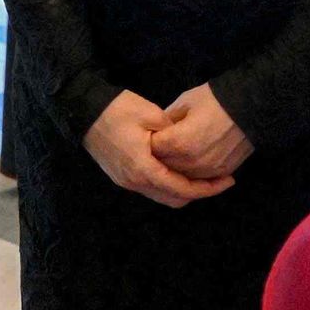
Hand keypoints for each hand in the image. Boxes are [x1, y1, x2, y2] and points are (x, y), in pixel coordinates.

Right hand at [84, 91, 218, 207]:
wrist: (82, 111)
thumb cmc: (117, 110)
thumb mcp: (151, 114)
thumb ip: (174, 134)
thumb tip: (188, 146)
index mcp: (143, 169)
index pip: (182, 189)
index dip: (207, 188)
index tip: (227, 181)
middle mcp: (134, 182)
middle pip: (174, 199)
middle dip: (198, 193)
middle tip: (218, 180)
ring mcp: (126, 182)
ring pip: (162, 196)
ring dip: (182, 190)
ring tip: (201, 176)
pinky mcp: (121, 177)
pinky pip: (150, 188)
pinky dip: (168, 185)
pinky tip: (178, 170)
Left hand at [148, 84, 253, 184]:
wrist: (251, 106)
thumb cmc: (215, 99)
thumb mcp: (185, 102)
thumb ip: (166, 119)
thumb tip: (155, 128)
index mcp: (178, 142)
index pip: (152, 149)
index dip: (149, 140)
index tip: (150, 133)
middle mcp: (191, 161)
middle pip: (164, 166)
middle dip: (159, 155)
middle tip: (161, 143)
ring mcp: (207, 170)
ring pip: (181, 176)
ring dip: (175, 166)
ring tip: (177, 151)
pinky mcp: (221, 172)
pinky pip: (200, 178)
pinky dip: (193, 172)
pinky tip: (191, 159)